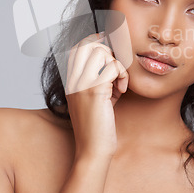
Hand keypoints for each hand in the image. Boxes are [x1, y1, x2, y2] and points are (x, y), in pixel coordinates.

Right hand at [64, 32, 128, 159]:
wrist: (93, 149)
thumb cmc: (98, 124)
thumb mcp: (97, 96)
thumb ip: (102, 77)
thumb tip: (115, 59)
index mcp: (71, 80)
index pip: (77, 47)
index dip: (95, 43)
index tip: (111, 53)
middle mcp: (73, 79)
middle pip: (87, 43)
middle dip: (107, 50)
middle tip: (116, 69)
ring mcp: (81, 83)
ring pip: (101, 52)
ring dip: (116, 64)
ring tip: (119, 83)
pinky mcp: (94, 90)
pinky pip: (113, 67)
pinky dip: (122, 76)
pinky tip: (121, 91)